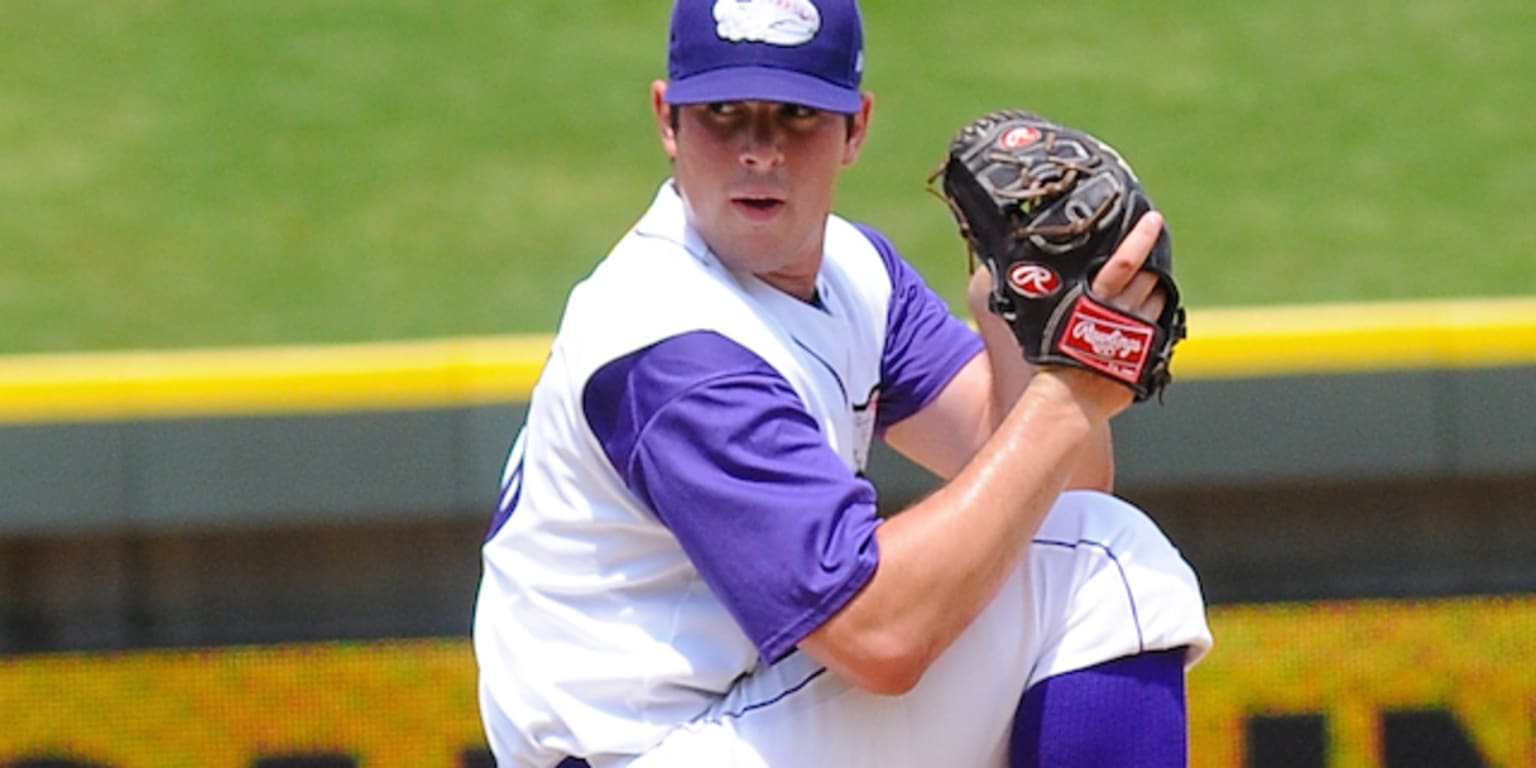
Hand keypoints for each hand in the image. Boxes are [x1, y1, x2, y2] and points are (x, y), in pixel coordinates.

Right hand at [1041, 210, 1169, 419]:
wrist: (1070, 400)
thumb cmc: (1051, 360)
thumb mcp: (1045, 319)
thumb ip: (1049, 295)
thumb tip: (1017, 271)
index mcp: (1094, 300)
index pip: (1123, 262)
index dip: (1140, 239)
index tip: (1152, 219)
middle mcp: (1121, 312)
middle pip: (1148, 276)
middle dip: (1153, 260)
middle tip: (1155, 243)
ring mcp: (1137, 332)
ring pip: (1158, 298)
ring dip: (1159, 286)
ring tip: (1152, 278)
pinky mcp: (1147, 352)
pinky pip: (1162, 325)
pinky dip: (1160, 313)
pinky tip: (1154, 308)